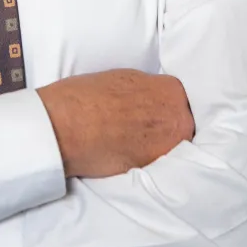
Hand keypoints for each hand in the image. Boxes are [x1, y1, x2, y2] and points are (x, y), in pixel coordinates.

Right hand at [37, 68, 194, 179]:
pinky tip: (125, 154)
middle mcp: (178, 118)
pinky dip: (143, 160)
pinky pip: (155, 164)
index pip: (178, 100)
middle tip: (139, 129)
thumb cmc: (86, 97)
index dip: (162, 108)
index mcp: (172, 90)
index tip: (150, 113)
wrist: (66, 125)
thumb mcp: (124, 77)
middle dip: (163, 127)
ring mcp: (168, 146)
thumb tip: (150, 99)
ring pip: (170, 147)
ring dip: (156, 146)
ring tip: (130, 142)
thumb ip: (146, 89)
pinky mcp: (153, 169)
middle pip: (180, 124)